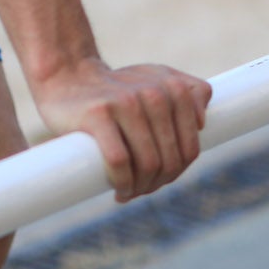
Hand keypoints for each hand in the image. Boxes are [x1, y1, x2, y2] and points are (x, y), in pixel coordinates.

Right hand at [30, 57, 211, 201]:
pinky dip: (123, 183)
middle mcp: (153, 92)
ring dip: (140, 188)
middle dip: (157, 183)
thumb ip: (187, 91)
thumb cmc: (114, 89)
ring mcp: (125, 102)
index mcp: (172, 87)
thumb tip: (202, 122)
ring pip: (148, 163)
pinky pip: (120, 161)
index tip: (159, 178)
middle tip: (141, 188)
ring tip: (129, 192)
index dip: (177, 171)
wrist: (66, 76)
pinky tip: (119, 189)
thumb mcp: (154, 79)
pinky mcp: (98, 114)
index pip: (189, 148)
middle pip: (169, 159)